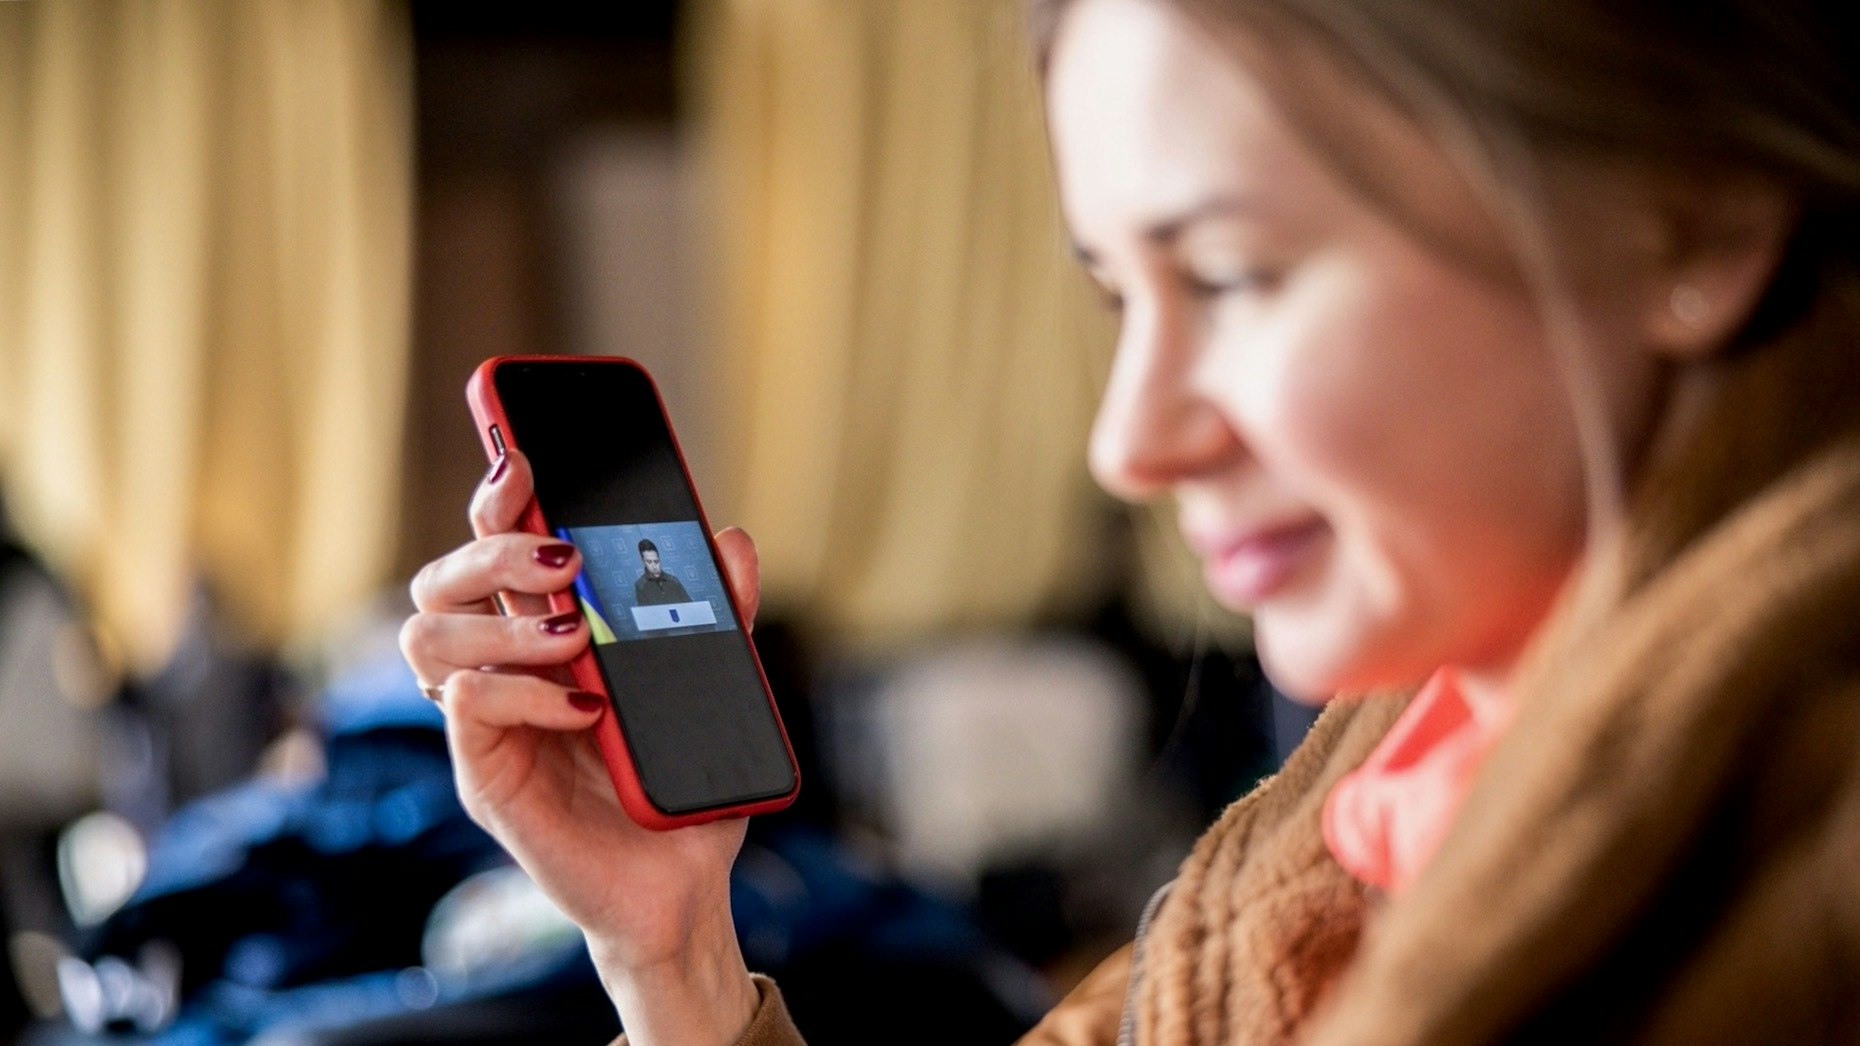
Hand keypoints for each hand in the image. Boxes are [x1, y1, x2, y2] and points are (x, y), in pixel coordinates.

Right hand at [400, 449, 759, 1044]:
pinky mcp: (485, 773)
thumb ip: (720, 612)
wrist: (683, 883)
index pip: (497, 546)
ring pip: (426, 635)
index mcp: (545, 631)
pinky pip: (467, 706)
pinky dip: (526, 693)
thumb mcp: (717, 687)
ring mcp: (485, 719)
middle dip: (492, 547)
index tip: (526, 458)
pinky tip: (587, 707)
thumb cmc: (682, 783)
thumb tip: (731, 539)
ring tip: (576, 635)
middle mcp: (502, 665)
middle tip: (562, 558)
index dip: (498, 495)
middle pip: (444, 578)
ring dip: (501, 621)